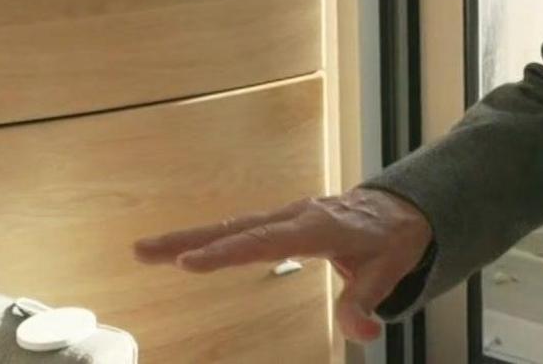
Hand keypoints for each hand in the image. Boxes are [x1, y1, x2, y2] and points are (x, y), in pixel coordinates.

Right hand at [133, 187, 433, 342]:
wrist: (398, 209)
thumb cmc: (391, 239)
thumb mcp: (388, 271)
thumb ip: (366, 302)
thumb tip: (362, 334)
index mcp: (317, 227)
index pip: (266, 242)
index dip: (228, 252)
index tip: (190, 262)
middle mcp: (294, 217)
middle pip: (236, 230)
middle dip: (189, 240)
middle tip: (144, 251)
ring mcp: (285, 217)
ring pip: (232, 228)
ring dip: (189, 238)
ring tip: (145, 251)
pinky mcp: (280, 223)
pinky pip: (240, 231)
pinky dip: (208, 238)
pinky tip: (179, 249)